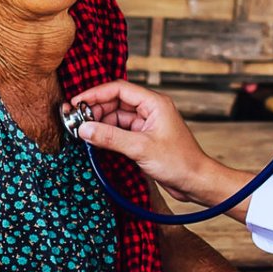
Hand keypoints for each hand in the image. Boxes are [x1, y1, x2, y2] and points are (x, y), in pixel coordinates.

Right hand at [69, 80, 232, 205]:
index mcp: (154, 103)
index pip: (119, 89)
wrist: (197, 182)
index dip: (95, 94)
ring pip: (116, 117)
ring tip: (82, 132)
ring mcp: (147, 124)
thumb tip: (84, 129)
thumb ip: (110, 137)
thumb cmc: (179, 162)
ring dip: (100, 123)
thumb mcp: (141, 148)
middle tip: (75, 120)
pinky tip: (95, 141)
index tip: (76, 103)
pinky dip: (107, 134)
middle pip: (115, 101)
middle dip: (95, 109)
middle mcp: (150, 110)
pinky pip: (120, 131)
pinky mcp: (144, 139)